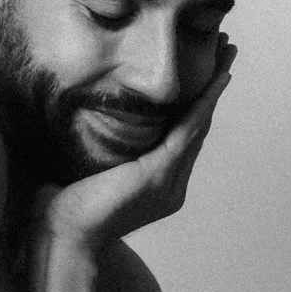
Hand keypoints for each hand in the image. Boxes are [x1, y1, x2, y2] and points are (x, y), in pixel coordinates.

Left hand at [37, 35, 236, 249]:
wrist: (63, 239)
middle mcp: (170, 185)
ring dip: (214, 88)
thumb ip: (103, 149)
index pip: (182, 136)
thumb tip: (88, 116)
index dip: (196, 103)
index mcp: (157, 185)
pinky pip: (187, 132)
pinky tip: (215, 81)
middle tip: (226, 52)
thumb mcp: (90, 170)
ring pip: (198, 125)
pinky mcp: (158, 176)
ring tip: (227, 56)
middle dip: (213, 88)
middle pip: (198, 127)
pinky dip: (203, 104)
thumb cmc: (65, 211)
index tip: (204, 72)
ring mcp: (168, 182)